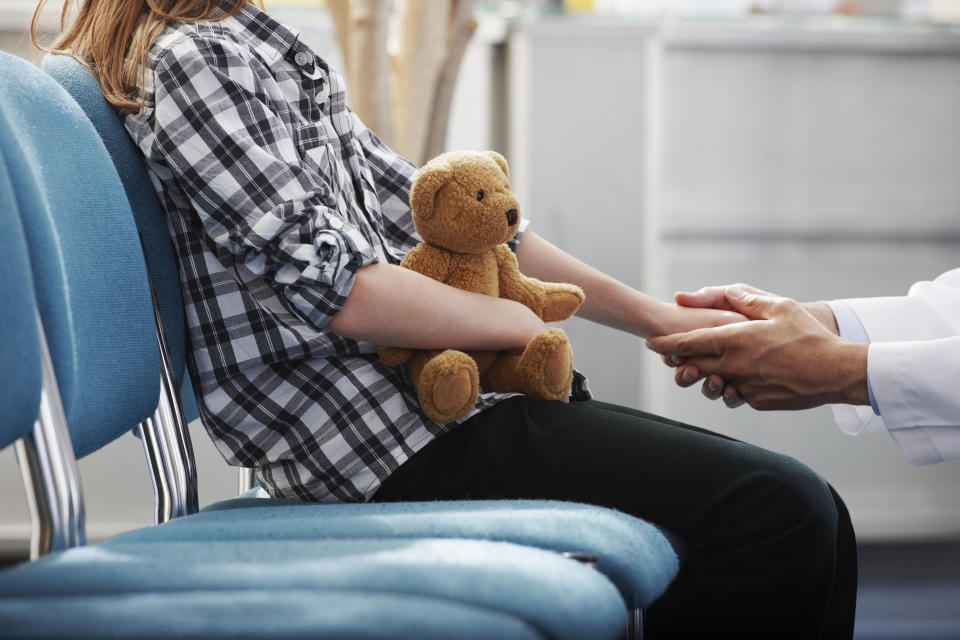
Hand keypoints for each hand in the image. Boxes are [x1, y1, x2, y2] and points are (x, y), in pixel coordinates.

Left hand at [646, 285, 869, 410]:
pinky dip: (731, 385)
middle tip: (670, 355)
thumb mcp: (780, 307)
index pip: (689, 343)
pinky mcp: (756, 401)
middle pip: (693, 365)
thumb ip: (746, 300)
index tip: (650, 343)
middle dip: (678, 361)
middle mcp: (734, 366)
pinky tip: (737, 377)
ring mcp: (744, 387)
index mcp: (735, 341)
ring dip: (703, 376)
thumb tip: (725, 291)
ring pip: (711, 383)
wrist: (836, 372)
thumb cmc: (809, 336)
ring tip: (704, 367)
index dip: (666, 344)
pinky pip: (735, 394)